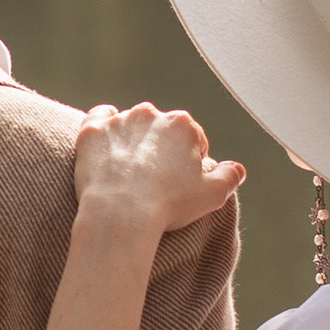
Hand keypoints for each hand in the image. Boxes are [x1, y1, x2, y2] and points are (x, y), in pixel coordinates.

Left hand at [73, 102, 244, 237]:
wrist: (120, 214)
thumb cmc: (169, 205)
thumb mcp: (213, 195)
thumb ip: (230, 176)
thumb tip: (237, 169)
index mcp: (183, 125)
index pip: (192, 139)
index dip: (189, 162)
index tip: (180, 182)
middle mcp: (151, 114)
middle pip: (161, 129)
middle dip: (161, 149)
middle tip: (155, 180)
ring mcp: (119, 120)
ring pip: (131, 124)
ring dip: (133, 140)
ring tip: (129, 171)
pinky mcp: (92, 130)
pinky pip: (100, 118)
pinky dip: (104, 129)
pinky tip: (106, 146)